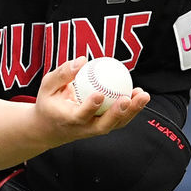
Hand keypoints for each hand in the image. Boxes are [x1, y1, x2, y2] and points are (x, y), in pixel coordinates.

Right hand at [34, 57, 149, 142]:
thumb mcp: (47, 86)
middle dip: (118, 113)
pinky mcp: (103, 128)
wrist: (49, 129)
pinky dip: (132, 109)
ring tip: (143, 95)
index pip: (80, 115)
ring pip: (116, 124)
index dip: (90, 107)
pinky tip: (139, 94)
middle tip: (127, 99)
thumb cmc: (49, 103)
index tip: (99, 94)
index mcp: (67, 119)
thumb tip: (83, 60)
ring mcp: (95, 130)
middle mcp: (83, 128)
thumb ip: (63, 73)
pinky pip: (120, 119)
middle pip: (104, 125)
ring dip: (132, 111)